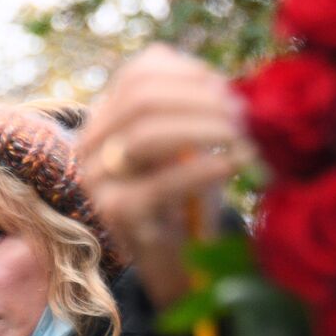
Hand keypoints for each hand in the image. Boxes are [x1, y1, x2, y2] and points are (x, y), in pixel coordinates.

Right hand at [78, 44, 253, 308]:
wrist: (179, 261)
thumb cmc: (190, 195)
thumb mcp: (191, 141)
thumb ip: (198, 107)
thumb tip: (231, 85)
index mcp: (107, 116)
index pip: (139, 74)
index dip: (188, 74)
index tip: (230, 88)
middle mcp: (91, 142)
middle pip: (140, 98)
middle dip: (199, 100)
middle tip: (243, 112)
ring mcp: (97, 178)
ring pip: (144, 135)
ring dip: (202, 129)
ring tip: (242, 136)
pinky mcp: (114, 213)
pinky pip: (160, 183)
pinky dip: (204, 169)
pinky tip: (233, 164)